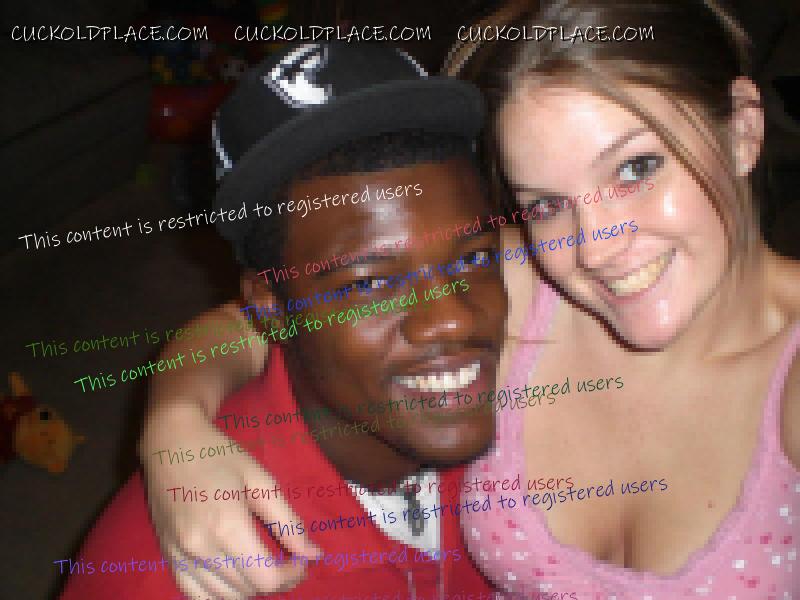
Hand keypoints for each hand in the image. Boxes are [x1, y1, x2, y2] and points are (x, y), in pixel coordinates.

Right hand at [142, 407, 320, 598]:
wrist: (170, 443)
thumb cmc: (220, 456)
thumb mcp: (261, 481)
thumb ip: (288, 522)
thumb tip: (314, 554)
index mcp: (227, 527)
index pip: (265, 579)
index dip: (291, 576)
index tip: (303, 560)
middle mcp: (200, 549)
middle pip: (248, 590)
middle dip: (276, 582)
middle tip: (289, 561)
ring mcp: (180, 556)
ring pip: (224, 598)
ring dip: (250, 589)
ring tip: (264, 567)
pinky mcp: (168, 557)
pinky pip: (196, 596)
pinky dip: (220, 595)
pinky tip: (234, 577)